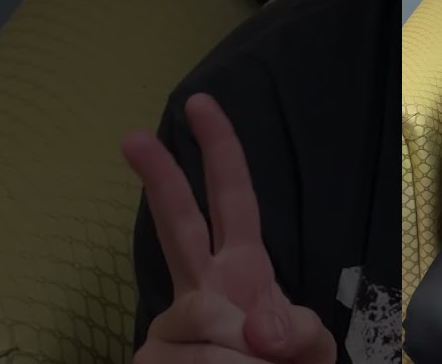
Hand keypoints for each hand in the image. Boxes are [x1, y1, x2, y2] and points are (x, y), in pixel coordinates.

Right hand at [123, 93, 336, 363]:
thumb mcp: (309, 349)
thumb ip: (299, 333)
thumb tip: (261, 330)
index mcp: (244, 269)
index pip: (234, 200)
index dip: (221, 152)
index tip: (201, 104)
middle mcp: (200, 288)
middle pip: (178, 222)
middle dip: (159, 178)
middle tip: (132, 136)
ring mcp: (169, 324)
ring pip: (199, 317)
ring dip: (237, 355)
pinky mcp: (147, 359)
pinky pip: (186, 360)